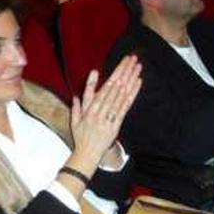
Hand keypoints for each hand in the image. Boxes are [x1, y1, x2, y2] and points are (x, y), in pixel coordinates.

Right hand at [68, 56, 141, 174]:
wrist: (87, 154)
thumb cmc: (81, 136)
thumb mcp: (75, 120)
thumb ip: (77, 105)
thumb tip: (77, 93)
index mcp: (90, 109)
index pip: (105, 87)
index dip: (115, 73)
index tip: (122, 62)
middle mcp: (100, 111)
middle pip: (115, 87)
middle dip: (125, 71)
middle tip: (132, 59)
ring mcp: (110, 118)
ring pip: (122, 95)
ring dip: (131, 79)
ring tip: (137, 67)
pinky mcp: (117, 124)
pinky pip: (126, 107)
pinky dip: (133, 94)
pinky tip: (138, 83)